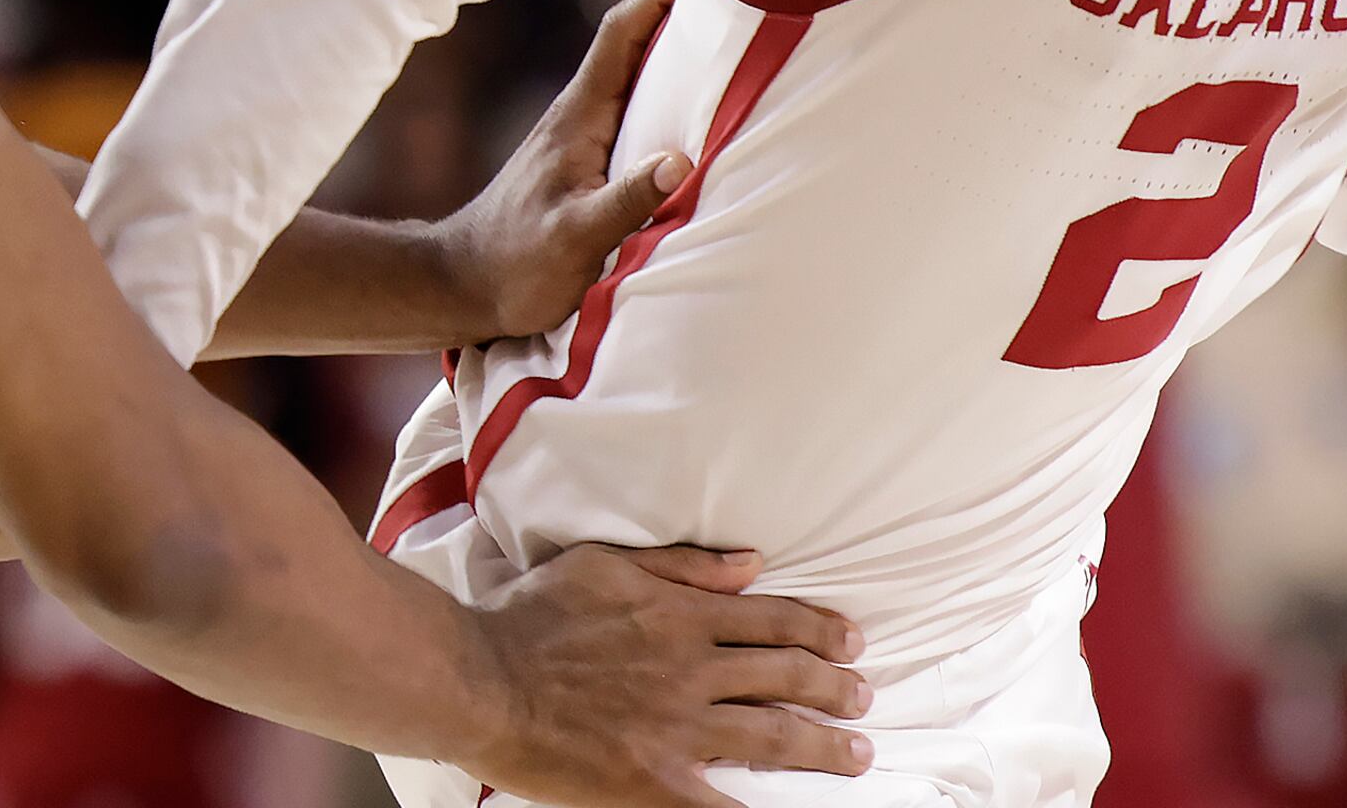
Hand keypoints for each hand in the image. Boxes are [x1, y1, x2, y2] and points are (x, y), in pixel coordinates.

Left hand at [435, 0, 695, 346]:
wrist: (462, 285)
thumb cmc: (514, 263)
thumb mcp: (575, 237)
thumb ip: (626, 200)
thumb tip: (682, 161)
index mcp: (577, 117)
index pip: (619, 35)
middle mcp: (578, 116)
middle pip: (632, 45)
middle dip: (678, 12)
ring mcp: (580, 138)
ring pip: (634, 80)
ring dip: (674, 55)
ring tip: (727, 41)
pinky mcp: (583, 163)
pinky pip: (632, 113)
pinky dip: (664, 97)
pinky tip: (692, 113)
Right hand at [461, 543, 871, 806]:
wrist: (481, 680)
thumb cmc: (531, 618)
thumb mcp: (604, 564)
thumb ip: (680, 563)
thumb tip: (749, 563)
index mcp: (681, 616)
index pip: (772, 621)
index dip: (820, 631)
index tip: (851, 642)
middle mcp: (692, 669)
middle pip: (786, 678)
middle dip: (836, 689)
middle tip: (864, 700)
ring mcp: (677, 728)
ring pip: (773, 735)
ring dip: (824, 746)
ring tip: (858, 753)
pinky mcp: (655, 779)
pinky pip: (722, 802)